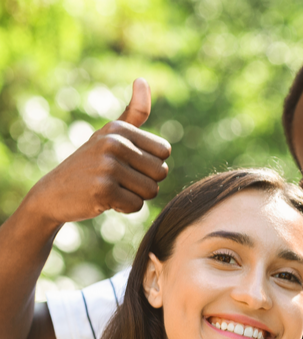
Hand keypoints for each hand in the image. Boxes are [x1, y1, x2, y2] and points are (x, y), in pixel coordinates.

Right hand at [21, 78, 171, 227]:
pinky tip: (105, 200)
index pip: (164, 152)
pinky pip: (136, 206)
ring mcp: (108, 166)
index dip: (150, 164)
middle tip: (118, 179)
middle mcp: (114, 143)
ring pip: (151, 191)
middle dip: (144, 182)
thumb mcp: (111, 135)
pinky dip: (124, 208)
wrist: (53, 192)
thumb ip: (134, 113)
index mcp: (119, 129)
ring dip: (134, 196)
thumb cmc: (91, 163)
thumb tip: (142, 80)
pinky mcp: (103, 190)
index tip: (126, 163)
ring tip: (111, 188)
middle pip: (161, 173)